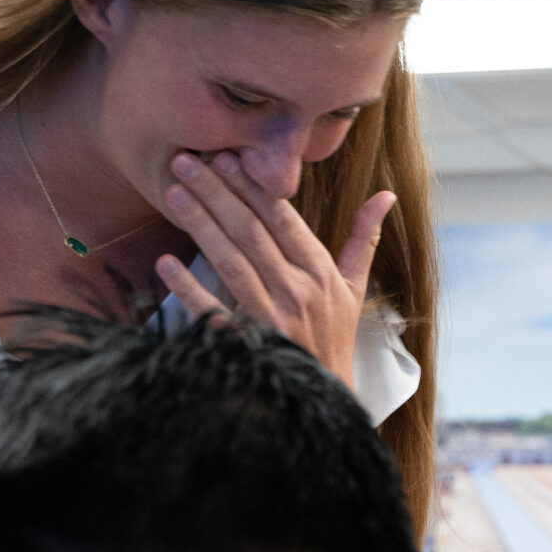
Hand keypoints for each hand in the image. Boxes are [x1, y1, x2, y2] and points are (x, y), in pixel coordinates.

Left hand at [154, 150, 396, 388]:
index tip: (228, 156)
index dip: (254, 186)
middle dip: (218, 193)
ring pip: (231, 262)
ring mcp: (272, 317)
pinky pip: (214, 311)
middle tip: (187, 162)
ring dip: (201, 226)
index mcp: (321, 273)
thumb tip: (386, 196)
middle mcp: (298, 291)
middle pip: (252, 233)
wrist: (324, 395)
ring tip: (173, 193)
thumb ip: (364, 239)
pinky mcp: (249, 343)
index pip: (283, 219)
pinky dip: (189, 289)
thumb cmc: (335, 337)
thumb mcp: (355, 288)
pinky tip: (165, 263)